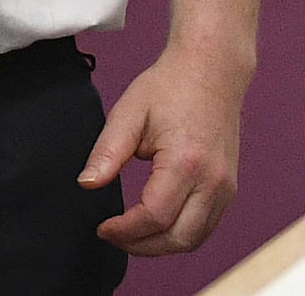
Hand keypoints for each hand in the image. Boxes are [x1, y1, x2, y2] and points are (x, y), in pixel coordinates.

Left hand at [77, 46, 245, 255]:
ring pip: (194, 239)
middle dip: (141, 246)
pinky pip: (206, 226)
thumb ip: (107, 152)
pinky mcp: (229, 187)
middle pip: (178, 238)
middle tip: (113, 236)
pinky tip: (156, 224)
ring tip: (131, 235)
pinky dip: (180, 234)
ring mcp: (225, 187)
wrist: (211, 69)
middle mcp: (213, 181)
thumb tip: (86, 184)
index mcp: (186, 162)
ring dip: (161, 245)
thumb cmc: (170, 86)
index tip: (102, 228)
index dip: (125, 230)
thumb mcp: (129, 112)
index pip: (154, 216)